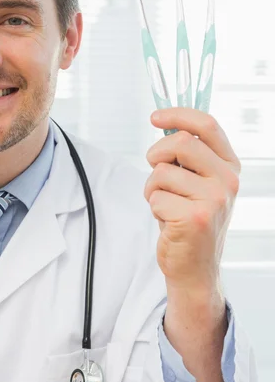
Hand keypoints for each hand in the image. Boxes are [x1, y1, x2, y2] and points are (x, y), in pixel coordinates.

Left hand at [144, 107, 240, 294]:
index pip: (207, 125)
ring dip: (152, 188)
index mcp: (230, 166)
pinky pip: (155, 197)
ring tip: (166, 204)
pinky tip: (168, 221)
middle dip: (157, 154)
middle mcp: (228, 181)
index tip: (155, 117)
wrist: (195, 266)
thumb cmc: (189, 219)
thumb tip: (165, 122)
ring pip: (162, 172)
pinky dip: (153, 207)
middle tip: (156, 172)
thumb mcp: (198, 183)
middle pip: (181, 143)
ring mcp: (214, 200)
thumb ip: (189, 156)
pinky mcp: (195, 218)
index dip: (178, 115)